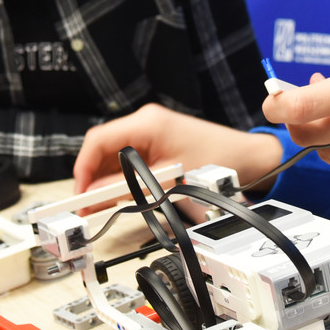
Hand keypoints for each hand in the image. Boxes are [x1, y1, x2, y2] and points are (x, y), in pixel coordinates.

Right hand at [72, 103, 282, 205]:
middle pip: (103, 149)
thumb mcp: (167, 181)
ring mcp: (152, 131)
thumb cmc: (218, 162)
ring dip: (106, 180)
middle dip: (92, 179)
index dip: (83, 169)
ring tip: (98, 206)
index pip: (98, 140)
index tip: (79, 194)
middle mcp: (146, 121)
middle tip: (85, 207)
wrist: (250, 159)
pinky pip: (129, 159)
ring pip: (114, 156)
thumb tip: (95, 198)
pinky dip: (121, 178)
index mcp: (147, 122)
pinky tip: (117, 196)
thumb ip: (128, 188)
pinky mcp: (159, 142)